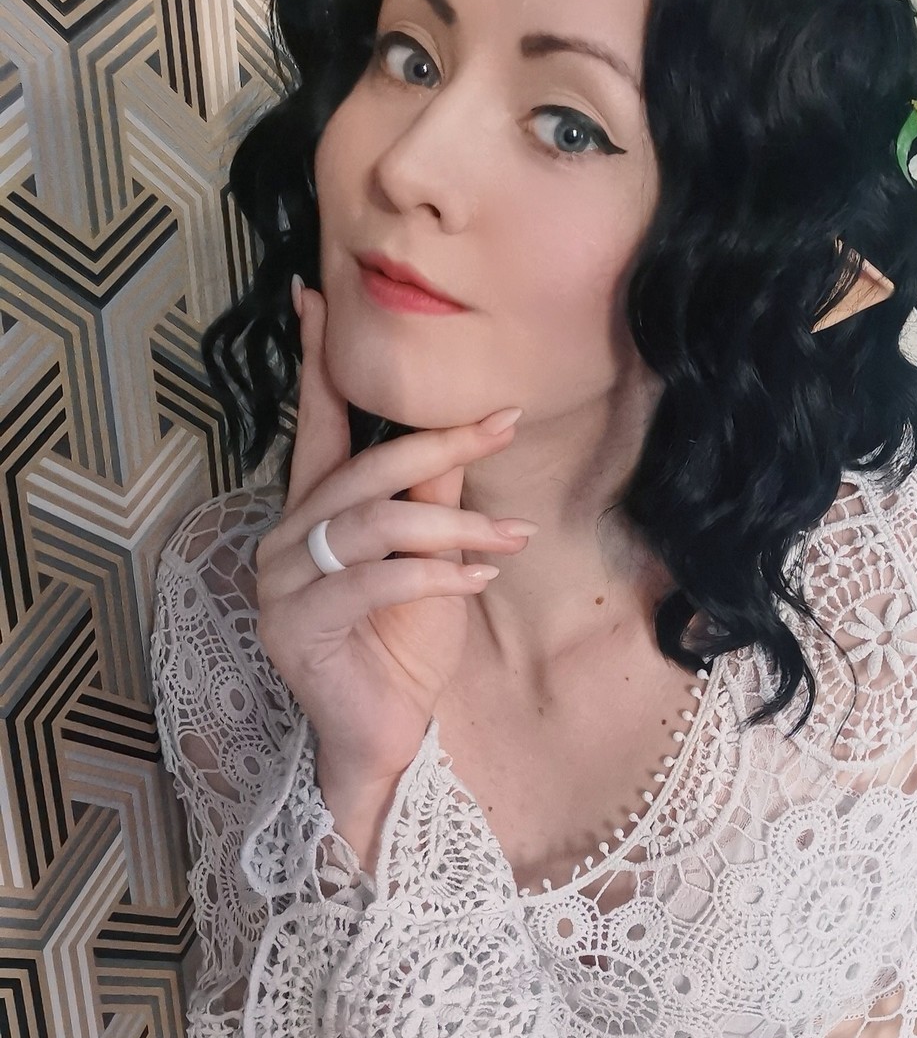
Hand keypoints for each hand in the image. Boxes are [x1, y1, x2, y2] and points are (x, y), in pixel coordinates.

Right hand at [254, 278, 536, 799]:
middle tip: (502, 425)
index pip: (316, 427)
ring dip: (451, 527)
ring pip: (372, 524)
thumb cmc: (405, 648)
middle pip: (361, 469)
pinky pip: (372, 581)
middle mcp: (286, 539)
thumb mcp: (432, 561)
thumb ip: (436, 499)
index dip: (317, 364)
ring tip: (512, 541)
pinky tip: (478, 582)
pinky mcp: (297, 626)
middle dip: (437, 445)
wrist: (385, 740)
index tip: (316, 297)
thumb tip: (465, 432)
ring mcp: (283, 583)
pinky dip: (433, 577)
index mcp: (312, 514)